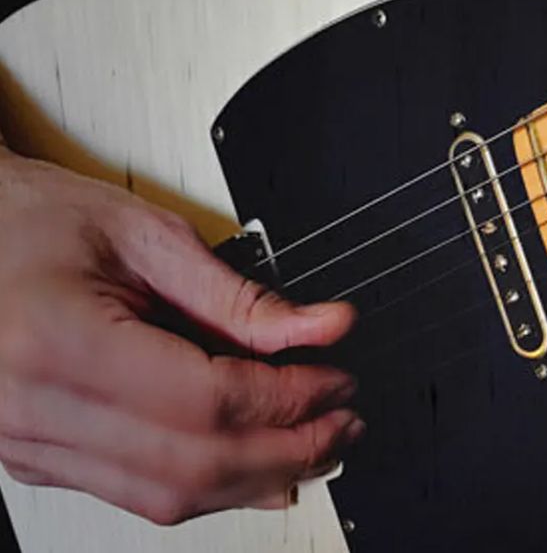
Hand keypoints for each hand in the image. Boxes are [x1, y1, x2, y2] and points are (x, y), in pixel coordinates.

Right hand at [0, 149, 361, 524]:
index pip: (207, 402)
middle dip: (288, 451)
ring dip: (256, 479)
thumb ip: (239, 295)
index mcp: (59, 344)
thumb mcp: (144, 237)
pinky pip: (137, 495)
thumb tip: (323, 328)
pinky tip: (254, 465)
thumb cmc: (29, 221)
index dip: (289, 401)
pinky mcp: (36, 457)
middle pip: (195, 465)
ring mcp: (29, 445)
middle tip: (343, 422)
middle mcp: (35, 410)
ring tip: (315, 445)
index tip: (336, 381)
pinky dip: (208, 484)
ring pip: (169, 497)